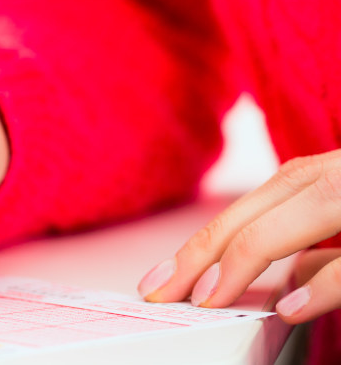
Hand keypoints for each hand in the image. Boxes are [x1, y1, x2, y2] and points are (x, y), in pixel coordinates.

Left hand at [138, 149, 340, 322]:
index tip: (161, 278)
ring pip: (303, 212)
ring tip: (205, 297)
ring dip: (247, 254)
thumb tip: (294, 272)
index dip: (202, 242)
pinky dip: (324, 284)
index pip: (248, 207)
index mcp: (321, 176)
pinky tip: (289, 309)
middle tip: (162, 290)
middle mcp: (337, 175)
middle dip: (204, 250)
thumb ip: (312, 234)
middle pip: (260, 209)